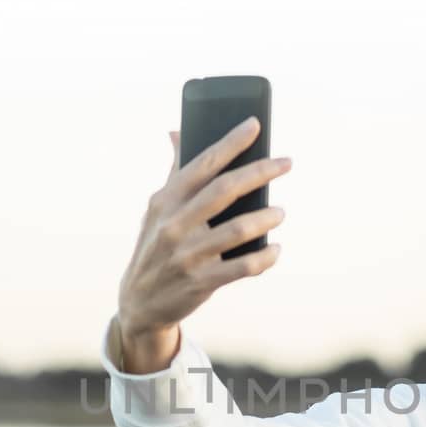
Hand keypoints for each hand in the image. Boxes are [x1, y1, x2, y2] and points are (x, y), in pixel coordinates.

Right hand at [114, 116, 289, 368]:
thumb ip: (174, 173)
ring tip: (280, 211)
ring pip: (238, 230)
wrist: (139, 301)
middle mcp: (175, 225)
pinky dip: (264, 257)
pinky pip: (243, 268)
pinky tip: (275, 249)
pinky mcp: (201, 282)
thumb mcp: (157, 209)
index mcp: (165, 200)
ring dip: (266, 218)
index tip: (254, 124)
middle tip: (286, 162)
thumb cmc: (156, 246)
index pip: (203, 164)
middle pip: (224, 190)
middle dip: (260, 172)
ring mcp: (187, 255)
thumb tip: (176, 131)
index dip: (230, 142)